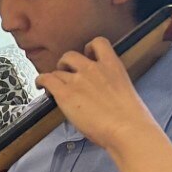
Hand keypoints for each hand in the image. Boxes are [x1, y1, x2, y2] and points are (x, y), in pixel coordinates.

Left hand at [34, 38, 156, 154]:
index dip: (89, 48)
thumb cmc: (130, 117)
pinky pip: (46, 79)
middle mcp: (93, 68)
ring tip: (54, 85)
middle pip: (71, 55)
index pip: (99, 43)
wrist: (125, 127)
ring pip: (57, 70)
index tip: (87, 55)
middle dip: (67, 63)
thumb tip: (102, 92)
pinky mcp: (65, 93)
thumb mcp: (124, 91)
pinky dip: (41, 80)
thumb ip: (110, 85)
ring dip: (55, 76)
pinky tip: (40, 86)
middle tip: (67, 74)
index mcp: (113, 66)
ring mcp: (78, 79)